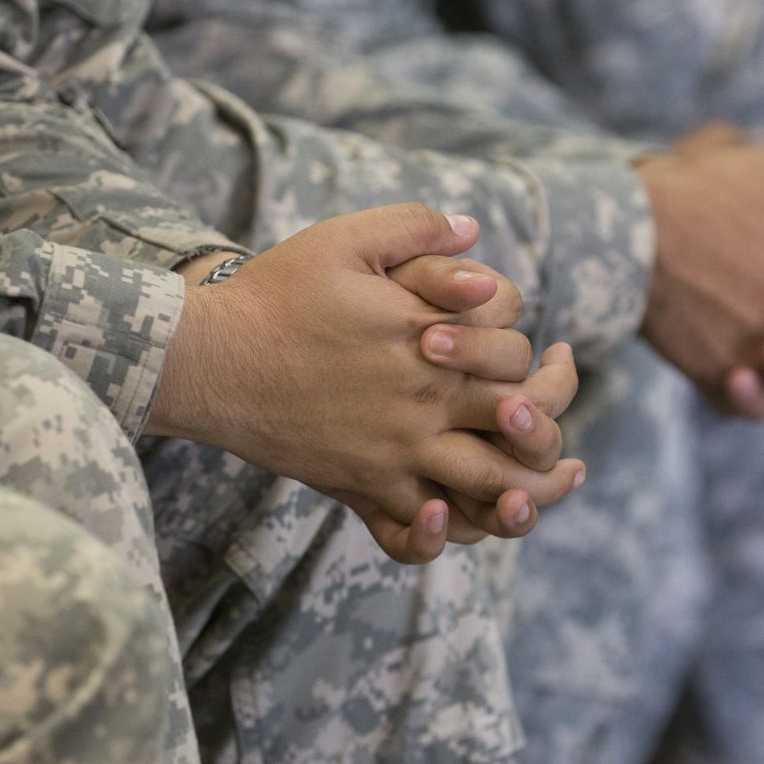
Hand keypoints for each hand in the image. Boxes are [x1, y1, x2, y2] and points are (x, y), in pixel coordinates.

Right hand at [151, 204, 584, 564]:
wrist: (209, 358)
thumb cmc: (276, 293)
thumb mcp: (346, 239)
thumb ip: (415, 227)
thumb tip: (473, 231)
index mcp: (428, 342)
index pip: (515, 357)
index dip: (532, 353)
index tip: (541, 350)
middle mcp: (422, 404)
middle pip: (521, 430)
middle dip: (550, 426)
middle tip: (554, 421)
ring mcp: (393, 454)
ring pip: (486, 492)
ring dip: (527, 496)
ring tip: (538, 489)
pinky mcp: (358, 487)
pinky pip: (413, 533)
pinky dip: (443, 536)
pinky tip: (453, 521)